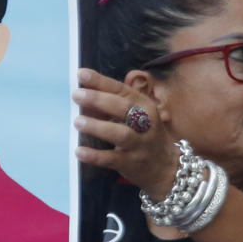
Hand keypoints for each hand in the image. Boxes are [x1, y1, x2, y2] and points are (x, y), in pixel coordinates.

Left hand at [72, 69, 176, 197]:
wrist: (166, 167)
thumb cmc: (143, 135)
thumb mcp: (136, 116)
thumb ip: (112, 105)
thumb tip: (83, 94)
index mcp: (144, 106)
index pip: (122, 90)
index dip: (101, 81)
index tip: (81, 74)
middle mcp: (145, 123)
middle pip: (123, 108)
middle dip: (98, 100)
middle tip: (76, 94)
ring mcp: (140, 144)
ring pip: (120, 134)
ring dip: (98, 127)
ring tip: (77, 121)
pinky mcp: (132, 163)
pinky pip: (112, 159)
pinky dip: (95, 156)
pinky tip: (79, 151)